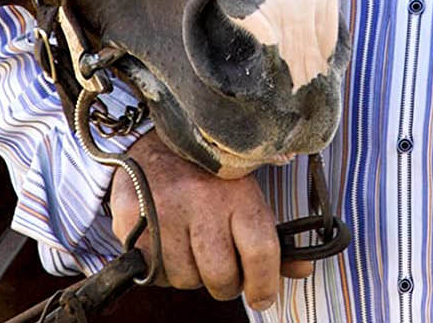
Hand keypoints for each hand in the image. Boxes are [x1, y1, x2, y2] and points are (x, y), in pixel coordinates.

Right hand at [109, 131, 314, 310]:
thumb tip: (302, 272)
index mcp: (238, 193)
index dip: (264, 284)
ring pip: (183, 279)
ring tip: (188, 245)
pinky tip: (165, 242)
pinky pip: (151, 271)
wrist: (159, 135)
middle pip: (221, 276)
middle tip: (220, 268)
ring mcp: (163, 209)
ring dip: (189, 274)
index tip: (262, 296)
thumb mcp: (247, 195)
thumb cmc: (212, 176)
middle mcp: (201, 200)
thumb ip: (273, 239)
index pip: (261, 251)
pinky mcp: (130, 217)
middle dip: (224, 284)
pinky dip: (159, 267)